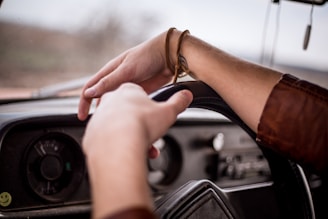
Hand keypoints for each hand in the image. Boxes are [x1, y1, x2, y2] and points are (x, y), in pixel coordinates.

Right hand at [78, 32, 173, 120]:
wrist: (169, 56)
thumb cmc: (147, 56)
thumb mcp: (126, 70)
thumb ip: (109, 82)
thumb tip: (90, 93)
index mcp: (110, 71)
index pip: (90, 87)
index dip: (84, 102)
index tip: (82, 116)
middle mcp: (117, 79)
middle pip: (102, 97)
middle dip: (98, 110)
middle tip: (99, 124)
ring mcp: (128, 86)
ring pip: (115, 102)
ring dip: (113, 112)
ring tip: (113, 123)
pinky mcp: (140, 92)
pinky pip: (130, 103)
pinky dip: (127, 111)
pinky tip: (129, 118)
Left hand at [82, 83, 192, 218]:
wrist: (117, 146)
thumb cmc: (140, 126)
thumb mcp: (168, 112)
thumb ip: (178, 102)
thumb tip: (186, 96)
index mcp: (128, 90)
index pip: (140, 95)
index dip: (150, 108)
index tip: (155, 117)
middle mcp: (109, 101)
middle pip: (129, 113)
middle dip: (141, 126)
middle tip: (151, 136)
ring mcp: (99, 117)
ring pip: (119, 127)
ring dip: (132, 138)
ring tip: (142, 149)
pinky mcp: (92, 134)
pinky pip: (108, 140)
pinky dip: (118, 146)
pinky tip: (128, 152)